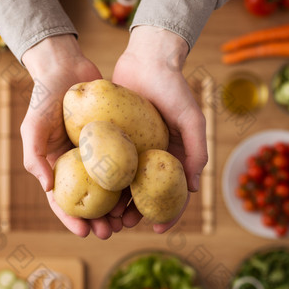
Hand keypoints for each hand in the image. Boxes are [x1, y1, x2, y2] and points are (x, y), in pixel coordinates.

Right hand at [20, 35, 122, 238]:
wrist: (67, 67)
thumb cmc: (44, 97)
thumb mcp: (32, 126)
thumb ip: (34, 156)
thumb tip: (48, 188)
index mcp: (57, 166)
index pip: (61, 200)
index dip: (71, 219)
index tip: (84, 233)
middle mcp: (77, 164)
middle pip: (88, 200)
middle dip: (98, 220)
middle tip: (110, 232)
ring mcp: (97, 154)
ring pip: (109, 188)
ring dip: (116, 207)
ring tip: (127, 221)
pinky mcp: (115, 141)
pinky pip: (124, 164)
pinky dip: (130, 181)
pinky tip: (141, 193)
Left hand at [112, 26, 207, 232]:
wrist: (147, 59)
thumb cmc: (174, 87)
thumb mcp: (191, 118)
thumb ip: (197, 150)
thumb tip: (194, 188)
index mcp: (174, 157)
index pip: (174, 193)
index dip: (169, 214)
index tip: (158, 230)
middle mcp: (154, 158)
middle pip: (145, 194)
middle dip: (135, 214)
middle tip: (122, 225)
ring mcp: (134, 150)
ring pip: (124, 184)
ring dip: (116, 203)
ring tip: (105, 216)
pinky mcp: (114, 139)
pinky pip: (107, 164)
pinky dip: (102, 181)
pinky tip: (91, 192)